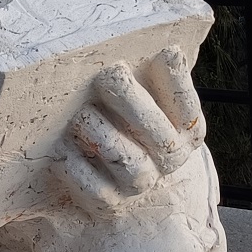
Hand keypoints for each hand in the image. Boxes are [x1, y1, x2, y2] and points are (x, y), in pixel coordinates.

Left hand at [56, 44, 205, 216]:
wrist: (106, 176)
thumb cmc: (121, 121)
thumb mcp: (140, 99)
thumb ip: (145, 77)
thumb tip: (157, 48)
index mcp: (184, 131)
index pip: (188, 108)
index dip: (178, 81)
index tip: (165, 51)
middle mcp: (167, 159)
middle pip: (159, 135)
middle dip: (133, 102)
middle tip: (108, 76)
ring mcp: (139, 184)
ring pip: (130, 165)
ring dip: (103, 137)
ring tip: (81, 116)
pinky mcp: (108, 203)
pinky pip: (96, 191)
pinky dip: (78, 169)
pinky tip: (63, 149)